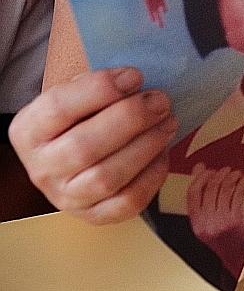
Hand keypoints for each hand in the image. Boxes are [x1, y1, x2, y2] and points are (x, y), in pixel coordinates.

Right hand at [7, 67, 176, 223]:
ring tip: (167, 122)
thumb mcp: (79, 95)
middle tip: (160, 101)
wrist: (75, 155)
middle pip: (84, 147)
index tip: (135, 76)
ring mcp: (66, 197)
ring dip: (146, 146)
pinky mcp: (94, 215)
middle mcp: (41, 169)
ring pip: (106, 178)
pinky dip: (152, 176)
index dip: (100, 89)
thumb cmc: (82, 117)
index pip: (57, 108)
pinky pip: (128, 202)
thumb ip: (100, 87)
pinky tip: (163, 152)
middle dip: (131, 119)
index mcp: (29, 131)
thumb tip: (134, 82)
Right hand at [186, 164, 243, 279]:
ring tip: (237, 173)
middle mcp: (206, 220)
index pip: (192, 193)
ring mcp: (221, 220)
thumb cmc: (218, 235)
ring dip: (232, 177)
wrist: (232, 255)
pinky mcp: (236, 220)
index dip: (200, 177)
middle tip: (226, 169)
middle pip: (210, 189)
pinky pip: (237, 196)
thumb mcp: (203, 220)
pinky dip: (242, 184)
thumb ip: (200, 197)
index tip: (207, 169)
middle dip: (219, 174)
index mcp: (195, 221)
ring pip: (225, 190)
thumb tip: (198, 169)